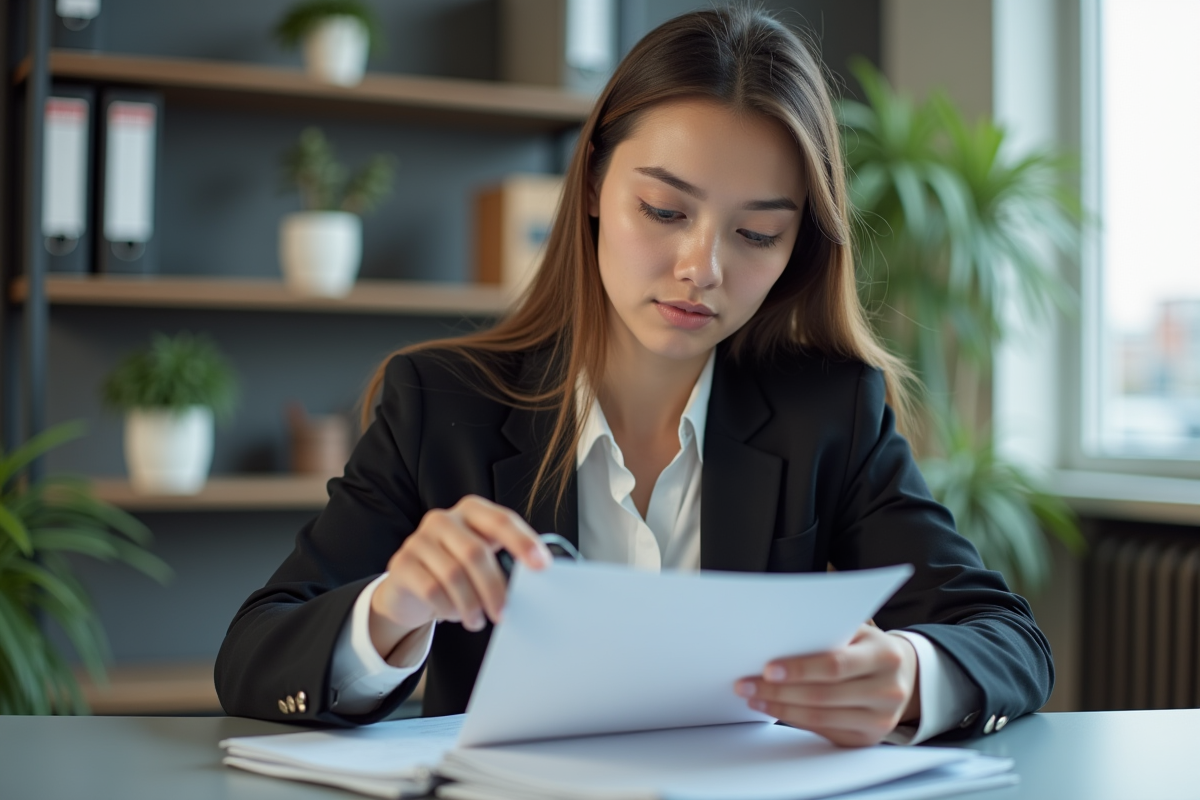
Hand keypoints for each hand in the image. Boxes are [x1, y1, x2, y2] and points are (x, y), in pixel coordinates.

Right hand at [368, 495, 550, 658]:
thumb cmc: (455, 569)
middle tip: (504, 614)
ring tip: (478, 620)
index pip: (501, 520)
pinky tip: (454, 614)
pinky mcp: (401, 563)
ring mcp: (419, 539)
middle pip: (476, 552)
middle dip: (494, 588)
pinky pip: (431, 590)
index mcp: (470, 511)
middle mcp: (443, 519)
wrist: (409, 587)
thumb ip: (504, 559)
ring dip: (471, 605)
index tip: (542, 565)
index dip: (523, 542)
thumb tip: (537, 578)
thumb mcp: (480, 558)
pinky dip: (448, 608)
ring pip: (454, 575)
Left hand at [734, 624, 919, 746]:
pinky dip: (794, 720)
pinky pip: (823, 730)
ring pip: (819, 717)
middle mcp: (887, 690)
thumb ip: (826, 635)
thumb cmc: (867, 648)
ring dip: (780, 707)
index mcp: (884, 656)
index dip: (799, 669)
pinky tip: (774, 708)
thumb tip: (777, 639)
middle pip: (822, 695)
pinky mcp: (867, 738)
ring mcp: (880, 719)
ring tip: (754, 697)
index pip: (835, 665)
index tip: (767, 668)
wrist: (901, 676)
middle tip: (746, 685)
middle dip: (778, 690)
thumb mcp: (856, 632)